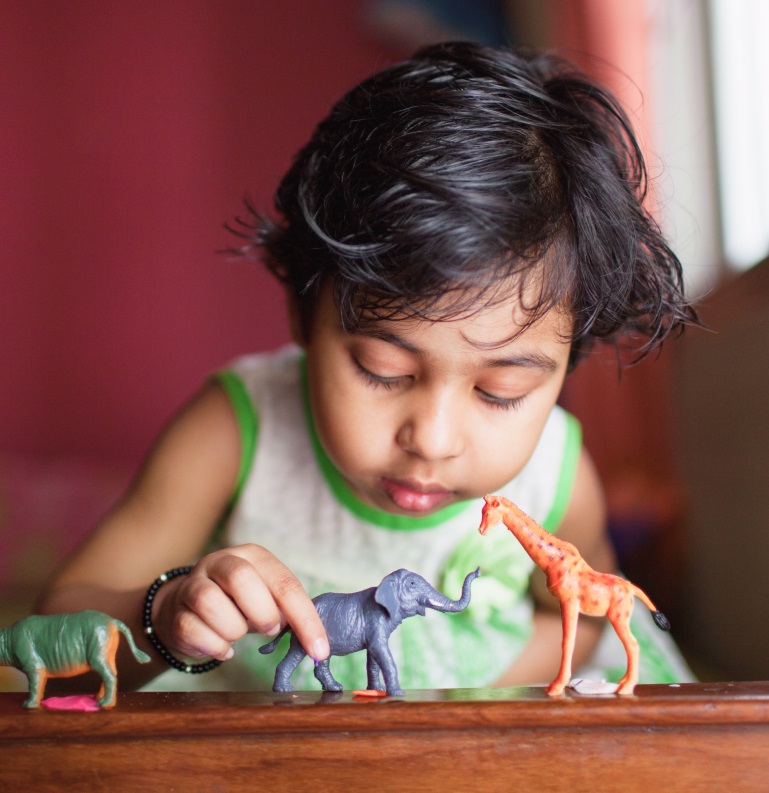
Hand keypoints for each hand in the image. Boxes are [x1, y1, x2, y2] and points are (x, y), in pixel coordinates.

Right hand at [151, 544, 329, 662]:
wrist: (189, 606)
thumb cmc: (240, 603)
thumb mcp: (267, 598)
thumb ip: (288, 611)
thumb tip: (316, 643)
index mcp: (254, 556)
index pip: (285, 584)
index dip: (305, 619)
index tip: (319, 651)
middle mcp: (222, 562)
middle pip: (241, 578)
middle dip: (261, 613)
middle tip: (266, 629)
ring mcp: (194, 583)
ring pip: (210, 603)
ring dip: (232, 630)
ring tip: (237, 634)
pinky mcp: (176, 610)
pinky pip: (192, 629)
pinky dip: (213, 646)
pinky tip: (222, 647)